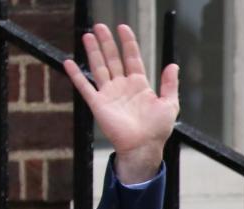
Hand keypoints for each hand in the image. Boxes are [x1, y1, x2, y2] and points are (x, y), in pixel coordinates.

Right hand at [63, 24, 178, 183]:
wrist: (144, 147)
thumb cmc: (158, 129)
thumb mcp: (169, 104)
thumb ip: (169, 84)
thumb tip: (174, 65)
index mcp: (140, 85)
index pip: (132, 59)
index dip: (128, 43)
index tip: (123, 28)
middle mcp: (123, 87)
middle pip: (113, 59)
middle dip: (107, 43)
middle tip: (100, 26)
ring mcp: (110, 94)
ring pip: (99, 68)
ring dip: (93, 52)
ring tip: (88, 36)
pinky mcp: (98, 104)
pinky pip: (85, 87)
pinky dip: (76, 75)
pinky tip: (69, 62)